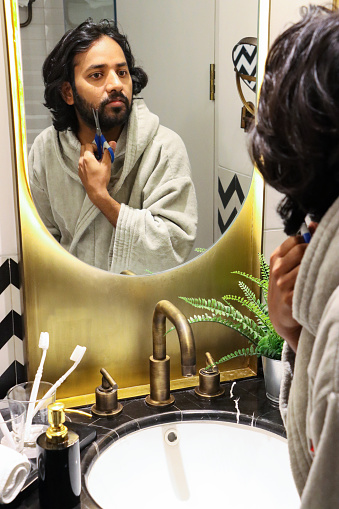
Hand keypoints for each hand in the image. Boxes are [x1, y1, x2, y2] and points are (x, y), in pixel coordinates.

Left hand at [78, 141, 115, 203]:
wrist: (96, 192)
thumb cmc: (101, 178)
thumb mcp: (107, 164)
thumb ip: (108, 152)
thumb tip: (112, 142)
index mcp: (87, 158)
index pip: (88, 144)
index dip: (96, 146)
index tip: (101, 152)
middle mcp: (81, 161)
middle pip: (83, 148)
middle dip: (91, 149)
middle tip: (98, 155)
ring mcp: (79, 167)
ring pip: (82, 156)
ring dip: (89, 156)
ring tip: (97, 163)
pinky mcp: (80, 172)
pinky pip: (82, 163)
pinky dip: (87, 163)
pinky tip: (93, 169)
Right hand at [268, 228, 314, 351]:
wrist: (280, 315)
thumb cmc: (286, 286)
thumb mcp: (288, 264)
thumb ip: (299, 244)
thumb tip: (313, 224)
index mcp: (276, 258)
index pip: (295, 240)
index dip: (308, 241)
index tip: (314, 247)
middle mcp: (277, 269)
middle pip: (301, 250)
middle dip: (312, 253)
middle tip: (318, 262)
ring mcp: (282, 284)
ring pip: (306, 266)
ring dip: (315, 269)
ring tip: (317, 275)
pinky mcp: (289, 297)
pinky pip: (308, 284)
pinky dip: (314, 283)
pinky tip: (314, 286)